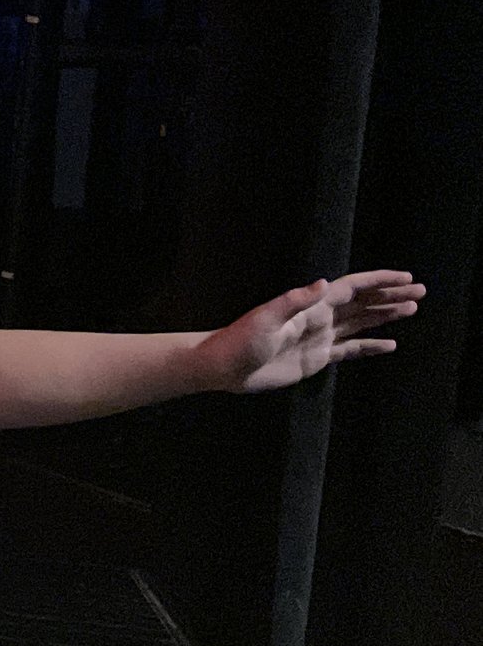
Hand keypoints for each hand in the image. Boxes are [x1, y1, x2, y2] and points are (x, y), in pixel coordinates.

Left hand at [202, 270, 425, 394]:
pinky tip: (391, 344)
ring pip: (361, 323)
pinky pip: (351, 349)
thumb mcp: (266, 318)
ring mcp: (319, 337)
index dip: (379, 281)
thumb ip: (294, 301)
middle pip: (363, 302)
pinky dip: (371, 347)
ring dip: (386, 315)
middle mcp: (319, 318)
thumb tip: (325, 283)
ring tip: (412, 309)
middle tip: (420, 291)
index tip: (405, 278)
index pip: (352, 288)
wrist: (225, 368)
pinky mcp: (317, 358)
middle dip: (390, 295)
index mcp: (310, 305)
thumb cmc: (240, 340)